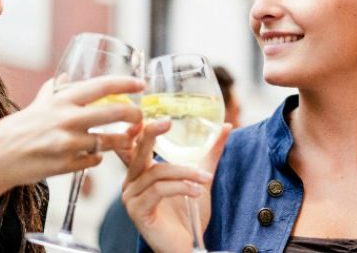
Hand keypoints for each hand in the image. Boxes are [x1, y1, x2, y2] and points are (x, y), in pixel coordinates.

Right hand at [0, 75, 143, 191]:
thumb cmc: (16, 129)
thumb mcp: (37, 104)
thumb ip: (53, 90)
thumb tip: (64, 77)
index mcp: (63, 100)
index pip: (103, 86)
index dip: (126, 84)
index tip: (140, 84)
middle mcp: (69, 119)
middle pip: (116, 113)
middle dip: (135, 115)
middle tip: (140, 118)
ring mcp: (70, 144)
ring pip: (110, 141)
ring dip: (122, 140)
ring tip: (126, 139)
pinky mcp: (69, 165)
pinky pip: (95, 160)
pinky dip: (98, 157)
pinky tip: (94, 154)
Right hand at [122, 121, 230, 252]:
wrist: (187, 246)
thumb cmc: (187, 214)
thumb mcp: (199, 177)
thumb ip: (209, 153)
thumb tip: (226, 127)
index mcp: (139, 172)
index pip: (130, 146)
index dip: (134, 130)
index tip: (144, 116)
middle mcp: (130, 182)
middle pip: (137, 152)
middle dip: (150, 134)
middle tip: (166, 122)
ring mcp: (131, 197)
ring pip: (157, 172)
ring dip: (185, 172)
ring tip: (205, 178)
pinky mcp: (138, 210)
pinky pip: (159, 190)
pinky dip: (181, 187)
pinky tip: (196, 191)